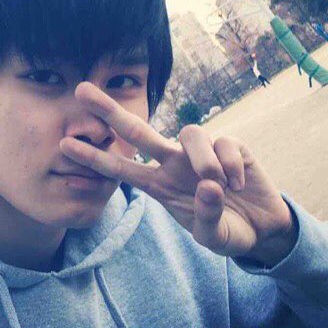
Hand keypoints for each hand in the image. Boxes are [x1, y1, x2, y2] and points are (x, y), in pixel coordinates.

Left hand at [60, 82, 297, 264]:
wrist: (263, 228)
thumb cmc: (228, 230)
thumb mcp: (214, 236)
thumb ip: (207, 216)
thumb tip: (207, 185)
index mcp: (160, 186)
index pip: (121, 169)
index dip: (93, 158)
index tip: (63, 146)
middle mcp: (174, 163)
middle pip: (137, 131)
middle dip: (108, 110)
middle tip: (80, 90)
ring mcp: (201, 152)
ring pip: (189, 134)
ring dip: (202, 160)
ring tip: (218, 186)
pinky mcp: (230, 145)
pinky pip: (224, 144)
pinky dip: (231, 167)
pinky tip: (239, 185)